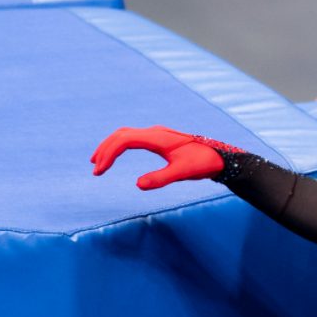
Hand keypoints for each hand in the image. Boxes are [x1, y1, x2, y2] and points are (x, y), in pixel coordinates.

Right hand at [91, 125, 232, 189]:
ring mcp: (157, 134)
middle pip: (121, 134)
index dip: (109, 154)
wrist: (220, 156)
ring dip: (111, 146)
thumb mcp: (182, 173)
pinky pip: (134, 138)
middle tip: (95, 169)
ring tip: (99, 163)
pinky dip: (121, 145)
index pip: (124, 140)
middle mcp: (155, 132)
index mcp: (158, 137)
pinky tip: (117, 155)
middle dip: (105, 150)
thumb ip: (161, 178)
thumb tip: (138, 185)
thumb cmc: (203, 163)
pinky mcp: (160, 139)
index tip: (100, 171)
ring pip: (127, 134)